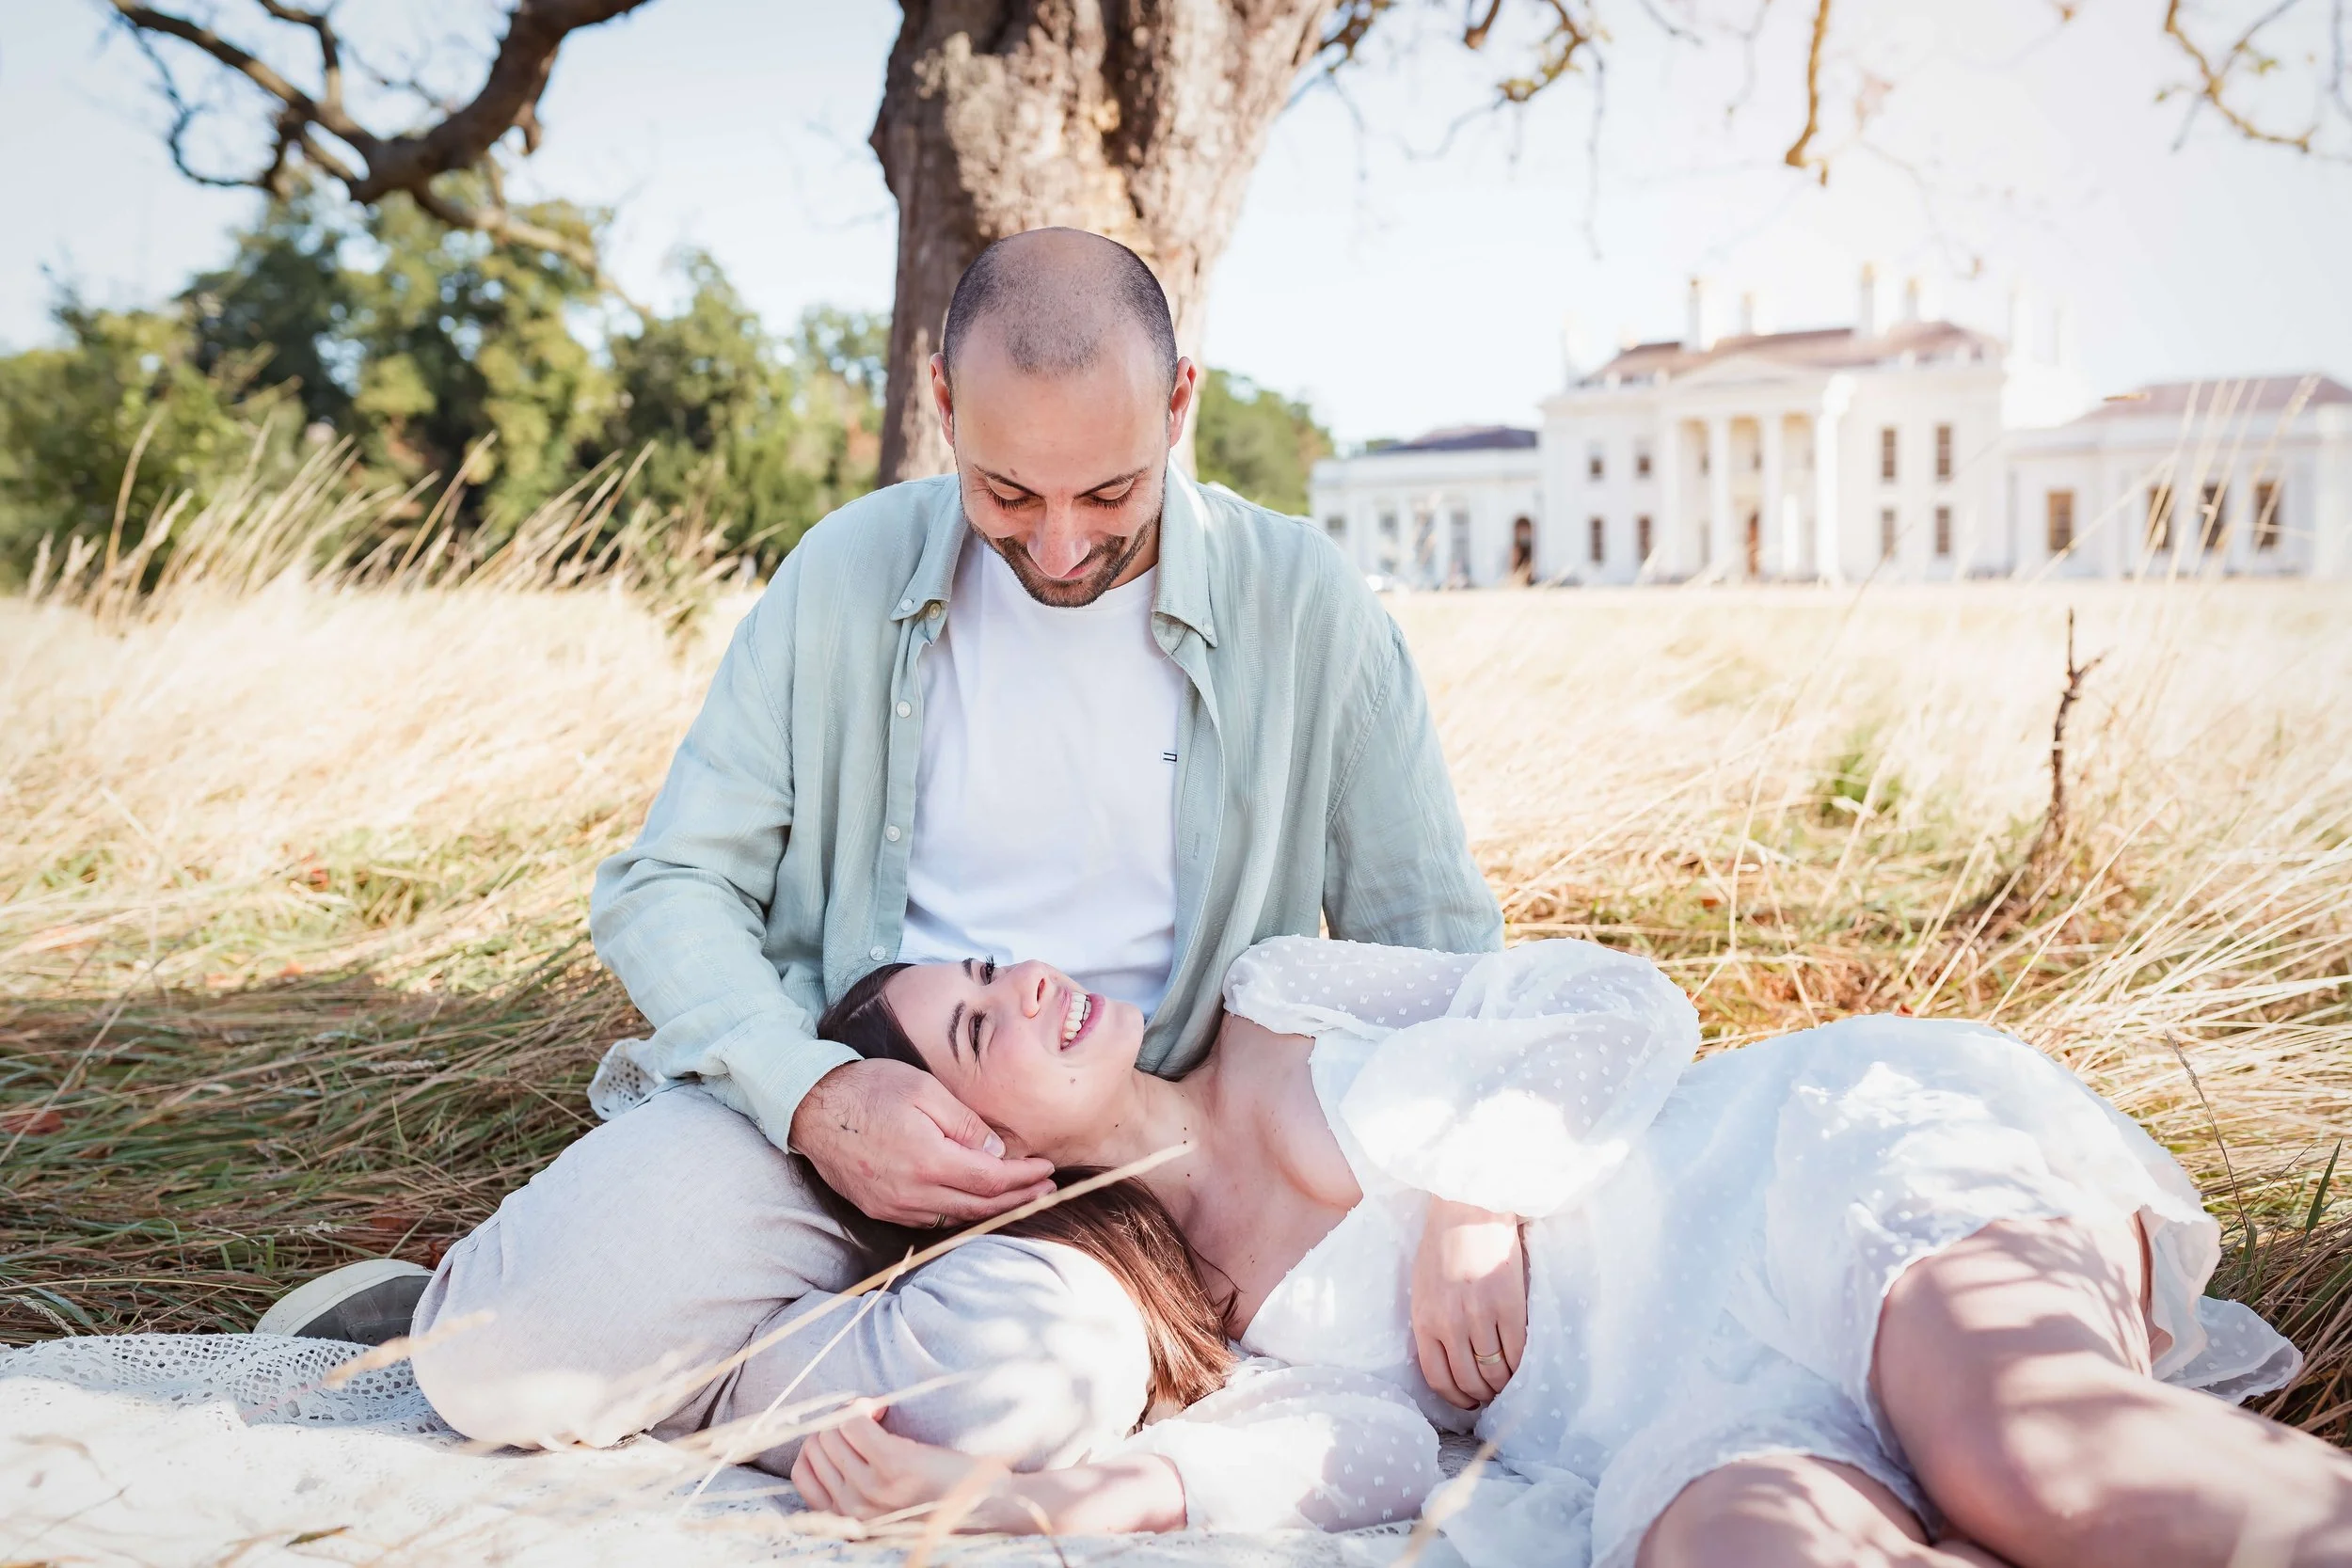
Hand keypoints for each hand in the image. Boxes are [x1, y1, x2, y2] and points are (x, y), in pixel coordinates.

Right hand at [790, 1059, 1054, 1227]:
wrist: (812, 1107)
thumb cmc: (870, 1088)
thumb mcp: (925, 1089)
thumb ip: (964, 1123)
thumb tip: (995, 1150)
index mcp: (928, 1161)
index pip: (991, 1180)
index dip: (1023, 1179)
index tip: (1047, 1170)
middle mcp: (911, 1193)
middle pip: (978, 1206)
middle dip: (1017, 1199)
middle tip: (1046, 1191)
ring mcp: (893, 1206)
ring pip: (954, 1218)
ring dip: (990, 1210)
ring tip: (1018, 1197)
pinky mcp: (879, 1208)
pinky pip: (928, 1219)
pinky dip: (957, 1212)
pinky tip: (973, 1201)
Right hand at [793, 1408, 1005, 1523]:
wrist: (987, 1505)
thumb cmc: (939, 1496)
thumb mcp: (886, 1503)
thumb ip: (855, 1486)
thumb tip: (827, 1439)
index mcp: (849, 1519)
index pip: (802, 1474)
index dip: (818, 1444)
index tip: (844, 1433)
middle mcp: (854, 1508)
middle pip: (816, 1447)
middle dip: (834, 1423)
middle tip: (865, 1417)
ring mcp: (872, 1488)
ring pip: (831, 1432)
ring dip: (849, 1411)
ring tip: (875, 1412)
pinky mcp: (893, 1463)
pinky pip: (853, 1421)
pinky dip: (860, 1406)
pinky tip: (880, 1408)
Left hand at [1411, 1198, 1526, 1409]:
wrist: (1469, 1209)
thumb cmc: (1443, 1245)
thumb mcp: (1422, 1287)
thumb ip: (1431, 1323)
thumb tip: (1448, 1361)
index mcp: (1424, 1320)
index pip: (1438, 1379)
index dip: (1457, 1399)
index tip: (1468, 1401)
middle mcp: (1450, 1323)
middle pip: (1469, 1381)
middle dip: (1482, 1396)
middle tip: (1492, 1394)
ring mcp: (1480, 1315)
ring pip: (1495, 1372)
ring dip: (1503, 1385)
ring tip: (1508, 1382)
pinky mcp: (1509, 1305)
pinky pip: (1517, 1351)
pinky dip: (1521, 1366)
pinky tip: (1522, 1366)